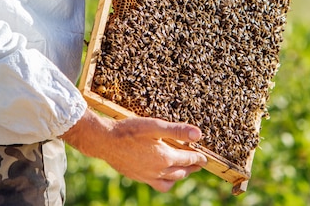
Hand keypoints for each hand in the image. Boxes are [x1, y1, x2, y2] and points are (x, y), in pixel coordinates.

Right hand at [61, 109, 206, 191]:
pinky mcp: (138, 177)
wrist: (104, 141)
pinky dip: (165, 181)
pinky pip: (157, 184)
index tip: (205, 158)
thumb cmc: (129, 131)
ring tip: (183, 170)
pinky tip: (162, 173)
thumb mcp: (155, 126)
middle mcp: (158, 170)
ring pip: (169, 181)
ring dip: (179, 176)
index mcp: (165, 157)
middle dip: (191, 168)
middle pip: (181, 172)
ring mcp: (147, 176)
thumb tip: (198, 134)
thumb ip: (177, 130)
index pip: (188, 159)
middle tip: (198, 164)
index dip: (198, 158)